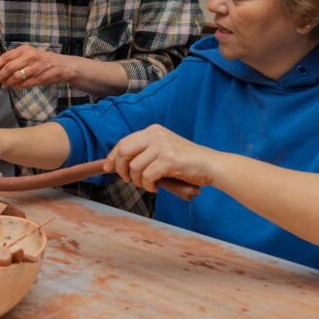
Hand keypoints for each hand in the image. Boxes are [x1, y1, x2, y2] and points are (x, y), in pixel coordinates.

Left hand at [0, 44, 71, 87]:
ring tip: (4, 85)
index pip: (6, 57)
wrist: (63, 65)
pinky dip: (17, 86)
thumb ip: (16, 59)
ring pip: (16, 76)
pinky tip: (15, 86)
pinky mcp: (41, 77)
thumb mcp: (29, 54)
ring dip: (8, 82)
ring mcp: (36, 67)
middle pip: (9, 67)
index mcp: (25, 49)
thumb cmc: (42, 60)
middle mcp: (30, 56)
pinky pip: (25, 83)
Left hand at [102, 125, 220, 192]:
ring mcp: (162, 146)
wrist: (211, 165)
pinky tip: (156, 187)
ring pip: (134, 167)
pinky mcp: (168, 160)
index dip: (112, 156)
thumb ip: (144, 152)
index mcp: (153, 130)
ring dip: (137, 181)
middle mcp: (156, 135)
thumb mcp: (163, 149)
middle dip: (121, 169)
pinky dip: (148, 186)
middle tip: (128, 180)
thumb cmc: (187, 161)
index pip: (123, 142)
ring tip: (148, 185)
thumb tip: (117, 164)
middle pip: (123, 152)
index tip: (107, 168)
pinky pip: (147, 176)